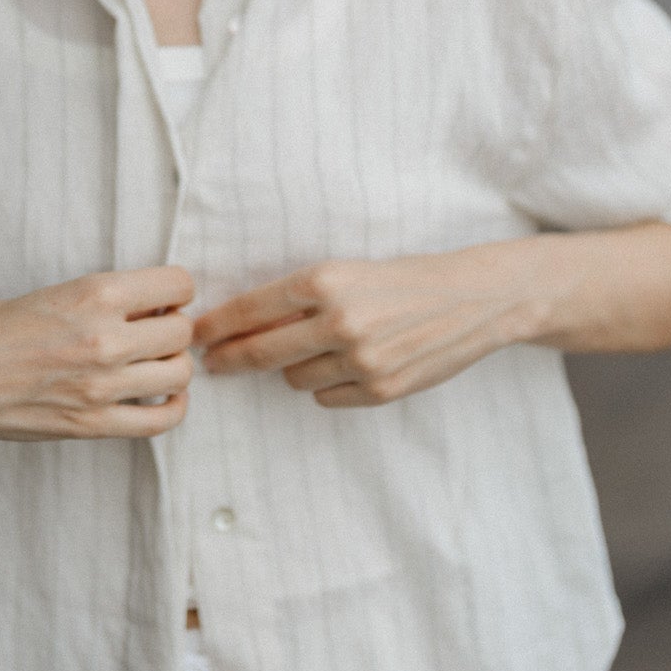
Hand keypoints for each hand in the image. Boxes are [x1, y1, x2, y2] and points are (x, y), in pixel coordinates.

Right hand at [0, 265, 197, 440]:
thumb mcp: (54, 293)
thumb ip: (105, 301)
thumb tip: (155, 308)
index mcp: (94, 294)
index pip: (178, 284)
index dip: (174, 290)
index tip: (160, 298)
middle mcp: (105, 338)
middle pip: (182, 331)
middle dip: (172, 327)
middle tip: (150, 330)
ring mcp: (100, 386)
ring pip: (179, 373)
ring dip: (171, 365)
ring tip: (149, 361)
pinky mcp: (90, 424)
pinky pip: (160, 420)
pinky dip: (172, 407)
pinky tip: (160, 396)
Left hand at [193, 249, 533, 406]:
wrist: (472, 299)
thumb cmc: (403, 279)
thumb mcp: (348, 272)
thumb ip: (300, 298)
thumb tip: (244, 325)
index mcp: (326, 280)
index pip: (252, 309)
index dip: (218, 326)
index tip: (198, 335)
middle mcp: (340, 319)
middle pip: (262, 353)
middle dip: (230, 359)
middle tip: (212, 364)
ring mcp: (362, 359)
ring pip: (294, 378)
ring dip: (295, 368)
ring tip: (323, 347)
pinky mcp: (381, 390)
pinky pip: (326, 397)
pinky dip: (328, 385)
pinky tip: (350, 365)